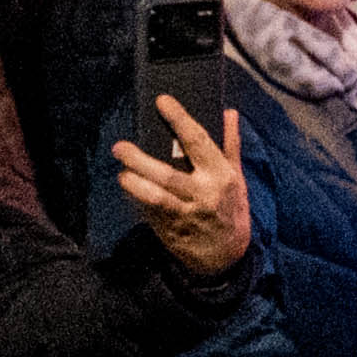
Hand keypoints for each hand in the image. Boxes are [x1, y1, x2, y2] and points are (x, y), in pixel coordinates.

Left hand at [110, 100, 253, 273]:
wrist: (228, 254)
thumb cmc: (231, 209)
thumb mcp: (237, 177)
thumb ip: (230, 144)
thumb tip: (228, 112)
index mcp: (222, 176)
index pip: (199, 142)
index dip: (180, 119)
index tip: (162, 101)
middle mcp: (204, 194)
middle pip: (167, 174)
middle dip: (140, 160)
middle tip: (119, 146)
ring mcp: (185, 214)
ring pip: (154, 197)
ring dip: (133, 184)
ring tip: (122, 173)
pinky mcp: (170, 230)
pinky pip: (148, 211)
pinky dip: (136, 199)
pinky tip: (129, 188)